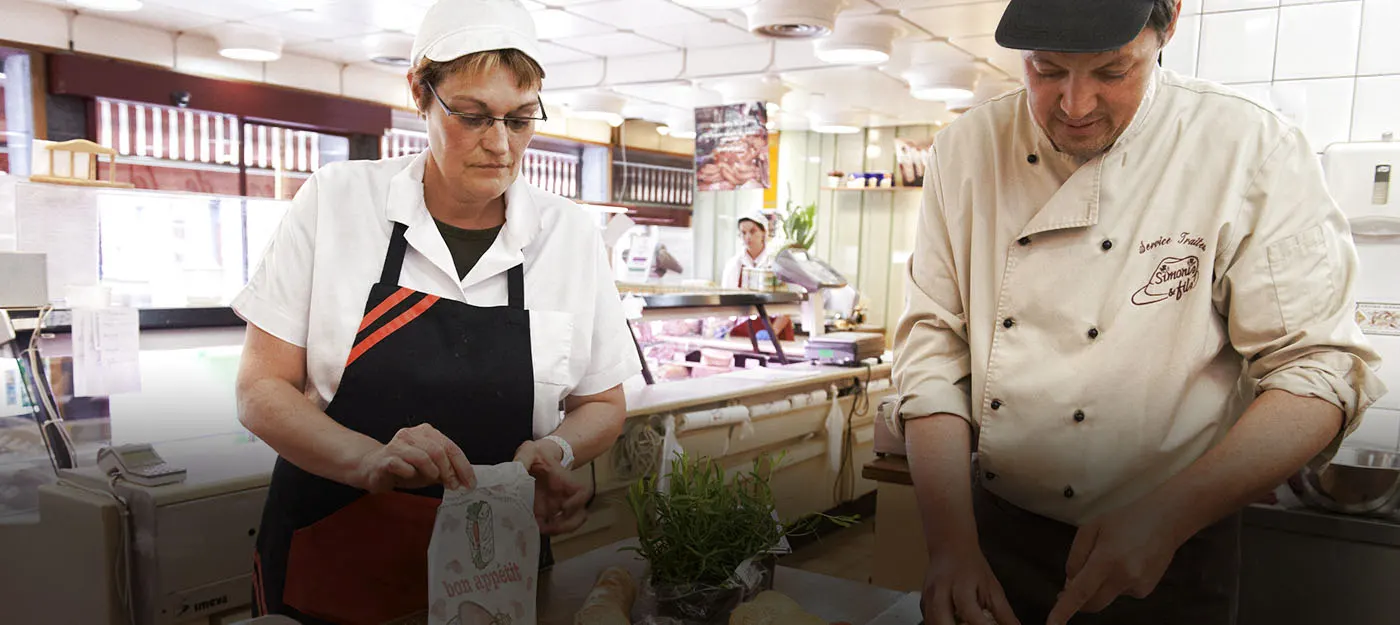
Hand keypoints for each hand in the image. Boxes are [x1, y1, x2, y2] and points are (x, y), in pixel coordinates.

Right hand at [352, 424, 474, 492]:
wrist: (373, 468)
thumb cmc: (404, 467)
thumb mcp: (430, 469)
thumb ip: (446, 471)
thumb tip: (464, 480)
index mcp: (426, 432)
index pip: (450, 447)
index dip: (462, 466)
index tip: (469, 482)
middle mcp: (412, 434)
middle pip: (439, 451)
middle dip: (449, 471)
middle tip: (453, 485)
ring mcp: (398, 445)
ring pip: (423, 457)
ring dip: (432, 472)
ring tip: (432, 480)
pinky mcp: (386, 458)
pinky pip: (404, 465)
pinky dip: (411, 474)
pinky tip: (410, 476)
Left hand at [515, 439, 590, 535]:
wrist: (535, 458)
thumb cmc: (537, 454)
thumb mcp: (529, 451)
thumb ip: (522, 459)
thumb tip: (514, 471)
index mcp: (564, 481)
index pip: (582, 492)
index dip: (578, 502)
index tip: (564, 507)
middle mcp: (564, 496)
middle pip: (580, 514)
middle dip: (568, 525)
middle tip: (551, 527)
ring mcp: (555, 505)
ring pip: (569, 524)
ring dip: (558, 530)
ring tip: (540, 530)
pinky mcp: (544, 512)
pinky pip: (549, 526)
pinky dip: (542, 531)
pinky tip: (530, 528)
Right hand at [921, 544, 1019, 624]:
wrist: (950, 546)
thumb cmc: (971, 566)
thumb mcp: (992, 589)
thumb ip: (1004, 615)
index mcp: (961, 585)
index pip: (970, 612)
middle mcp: (941, 591)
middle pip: (942, 621)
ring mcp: (929, 597)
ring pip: (932, 623)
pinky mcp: (923, 603)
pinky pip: (929, 621)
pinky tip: (953, 624)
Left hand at [1047, 502, 1183, 624]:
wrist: (1164, 521)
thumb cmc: (1123, 520)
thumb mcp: (1090, 529)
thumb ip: (1075, 558)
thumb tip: (1069, 586)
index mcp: (1106, 560)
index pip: (1080, 592)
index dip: (1064, 610)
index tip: (1052, 624)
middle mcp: (1123, 577)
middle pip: (1092, 604)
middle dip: (1079, 600)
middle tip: (1071, 585)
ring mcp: (1137, 586)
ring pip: (1106, 596)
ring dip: (1101, 584)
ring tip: (1114, 556)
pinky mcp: (1145, 590)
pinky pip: (1120, 592)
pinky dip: (1116, 581)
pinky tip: (1127, 562)